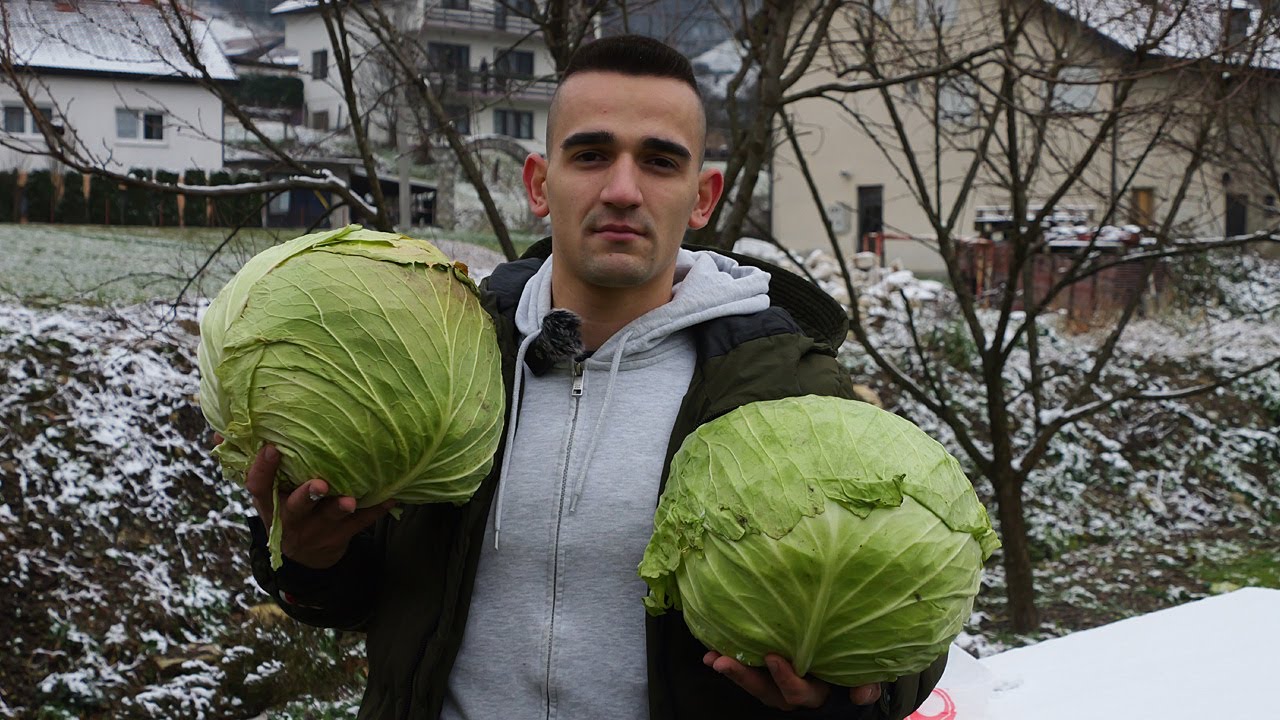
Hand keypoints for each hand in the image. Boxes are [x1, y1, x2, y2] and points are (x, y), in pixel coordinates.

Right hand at [241, 443, 393, 569]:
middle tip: (320, 483)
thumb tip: (220, 430)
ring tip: (351, 499)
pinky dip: (376, 511)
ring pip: (329, 521)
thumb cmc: (284, 509)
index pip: (258, 488)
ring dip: (341, 508)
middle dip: (306, 496)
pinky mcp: (339, 538)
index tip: (271, 448)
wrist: (305, 558)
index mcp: (269, 505)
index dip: (263, 470)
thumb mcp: (265, 493)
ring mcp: (315, 532)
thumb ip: (247, 462)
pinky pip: (359, 526)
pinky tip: (392, 497)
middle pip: (295, 509)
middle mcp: (290, 520)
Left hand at [704, 651, 881, 710]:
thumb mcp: (867, 672)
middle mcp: (794, 690)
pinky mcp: (768, 668)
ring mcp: (778, 681)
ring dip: (732, 671)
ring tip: (711, 657)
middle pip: (767, 692)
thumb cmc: (856, 661)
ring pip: (753, 682)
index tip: (773, 657)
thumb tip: (861, 694)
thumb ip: (868, 682)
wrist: (848, 655)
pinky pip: (748, 668)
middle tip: (722, 662)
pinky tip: (710, 650)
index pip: (800, 693)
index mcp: (817, 692)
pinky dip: (730, 661)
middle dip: (745, 679)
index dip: (787, 679)